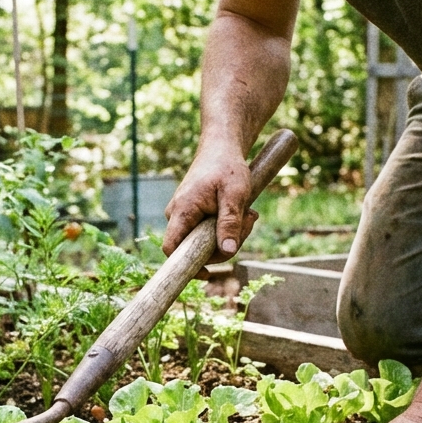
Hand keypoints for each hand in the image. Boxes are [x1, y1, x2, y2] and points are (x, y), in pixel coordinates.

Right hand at [162, 143, 259, 262]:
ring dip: (231, 234)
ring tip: (248, 213)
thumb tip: (227, 252)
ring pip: (206, 241)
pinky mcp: (195, 216)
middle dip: (226, 243)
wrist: (222, 148)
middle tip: (250, 222)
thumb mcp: (234, 195)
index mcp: (182, 211)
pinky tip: (242, 213)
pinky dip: (227, 227)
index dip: (185, 266)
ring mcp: (186, 216)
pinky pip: (209, 232)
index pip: (171, 248)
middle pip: (196, 248)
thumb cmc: (227, 167)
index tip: (206, 274)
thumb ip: (230, 223)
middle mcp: (178, 216)